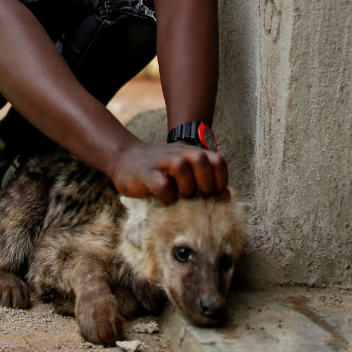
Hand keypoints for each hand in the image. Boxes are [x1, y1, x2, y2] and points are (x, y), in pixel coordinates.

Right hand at [108, 140, 227, 204]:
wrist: (125, 159)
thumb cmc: (160, 170)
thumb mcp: (184, 169)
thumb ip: (204, 178)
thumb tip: (227, 196)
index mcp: (190, 152)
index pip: (217, 161)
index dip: (221, 180)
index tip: (215, 194)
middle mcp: (178, 153)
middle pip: (201, 160)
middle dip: (205, 183)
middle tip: (198, 196)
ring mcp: (161, 162)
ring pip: (182, 167)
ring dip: (186, 187)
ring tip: (182, 196)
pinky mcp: (145, 174)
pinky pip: (162, 185)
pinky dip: (167, 196)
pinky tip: (166, 200)